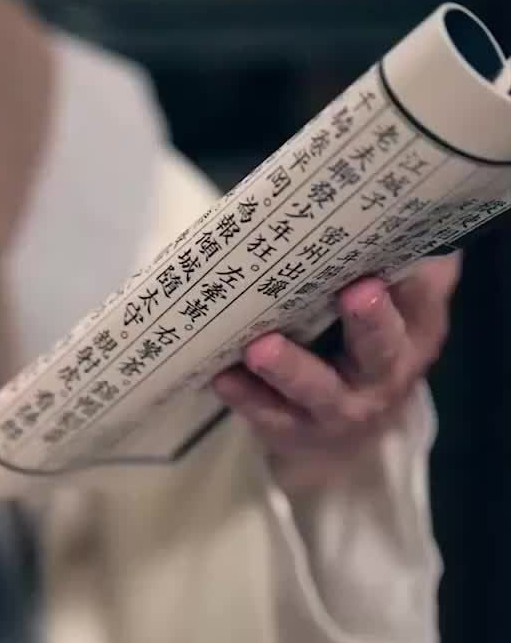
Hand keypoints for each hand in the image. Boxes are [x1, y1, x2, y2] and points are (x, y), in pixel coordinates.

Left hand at [213, 255, 458, 490]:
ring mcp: (341, 408)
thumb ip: (396, 263)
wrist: (347, 437)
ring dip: (290, 368)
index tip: (393, 245)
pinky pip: (270, 414)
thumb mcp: (396, 310)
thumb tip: (396, 204)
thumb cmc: (365, 347)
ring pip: (319, 390)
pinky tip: (222, 377)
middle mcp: (386, 373)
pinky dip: (245, 396)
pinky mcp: (296, 430)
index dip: (412, 275)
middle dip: (369, 321)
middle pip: (380, 348)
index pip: (420, 297)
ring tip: (261, 347)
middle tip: (357, 292)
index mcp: (414, 330)